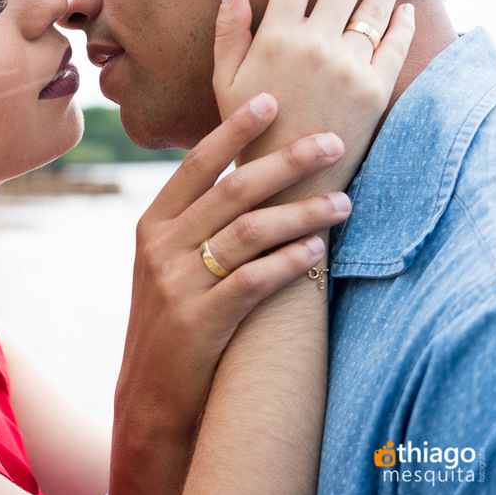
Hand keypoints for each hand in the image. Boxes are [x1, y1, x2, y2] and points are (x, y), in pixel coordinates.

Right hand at [117, 94, 350, 435]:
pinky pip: (252, 281)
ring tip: (344, 202)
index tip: (272, 99)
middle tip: (333, 143)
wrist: (151, 394)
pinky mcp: (200, 321)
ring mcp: (177, 284)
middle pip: (231, 190)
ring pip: (248, 232)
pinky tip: (317, 251)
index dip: (234, 130)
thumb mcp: (167, 263)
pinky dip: (288, 262)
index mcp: (152, 224)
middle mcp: (160, 247)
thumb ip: (195, 221)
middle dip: (285, 162)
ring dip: (302, 214)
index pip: (196, 164)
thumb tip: (248, 173)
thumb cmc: (173, 320)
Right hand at [212, 0, 415, 189]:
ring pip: (375, 8)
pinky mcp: (376, 90)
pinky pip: (394, 45)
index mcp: (277, 36)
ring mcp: (350, 66)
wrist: (287, 180)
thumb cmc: (249, 129)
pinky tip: (405, 8)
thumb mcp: (226, 79)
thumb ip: (230, 29)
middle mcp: (316, 44)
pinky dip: (403, 23)